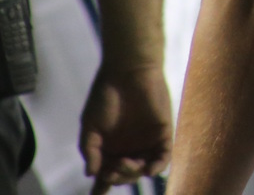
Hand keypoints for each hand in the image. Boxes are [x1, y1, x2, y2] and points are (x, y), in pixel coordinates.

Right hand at [81, 61, 172, 194]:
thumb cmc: (106, 96)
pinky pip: (163, 157)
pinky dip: (157, 166)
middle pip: (124, 176)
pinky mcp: (163, 133)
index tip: (97, 194)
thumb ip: (90, 150)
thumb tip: (91, 174)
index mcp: (109, 149)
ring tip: (126, 162)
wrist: (128, 71)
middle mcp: (128, 149)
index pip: (106, 174)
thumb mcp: (90, 124)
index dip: (101, 187)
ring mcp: (146, 142)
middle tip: (112, 167)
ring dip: (133, 173)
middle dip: (117, 177)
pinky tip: (147, 167)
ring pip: (142, 170)